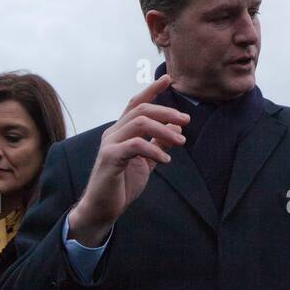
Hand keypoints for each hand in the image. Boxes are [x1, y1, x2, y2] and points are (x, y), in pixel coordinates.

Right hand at [67, 74, 188, 245]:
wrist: (102, 210)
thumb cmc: (121, 185)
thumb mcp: (146, 162)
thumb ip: (159, 143)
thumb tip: (177, 126)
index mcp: (120, 131)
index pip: (136, 103)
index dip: (152, 90)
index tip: (169, 79)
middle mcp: (113, 133)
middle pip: (141, 110)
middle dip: (166, 111)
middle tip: (186, 121)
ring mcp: (110, 144)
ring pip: (140, 123)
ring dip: (165, 130)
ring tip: (181, 142)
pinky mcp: (110, 158)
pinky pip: (136, 145)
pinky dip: (155, 150)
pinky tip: (165, 161)